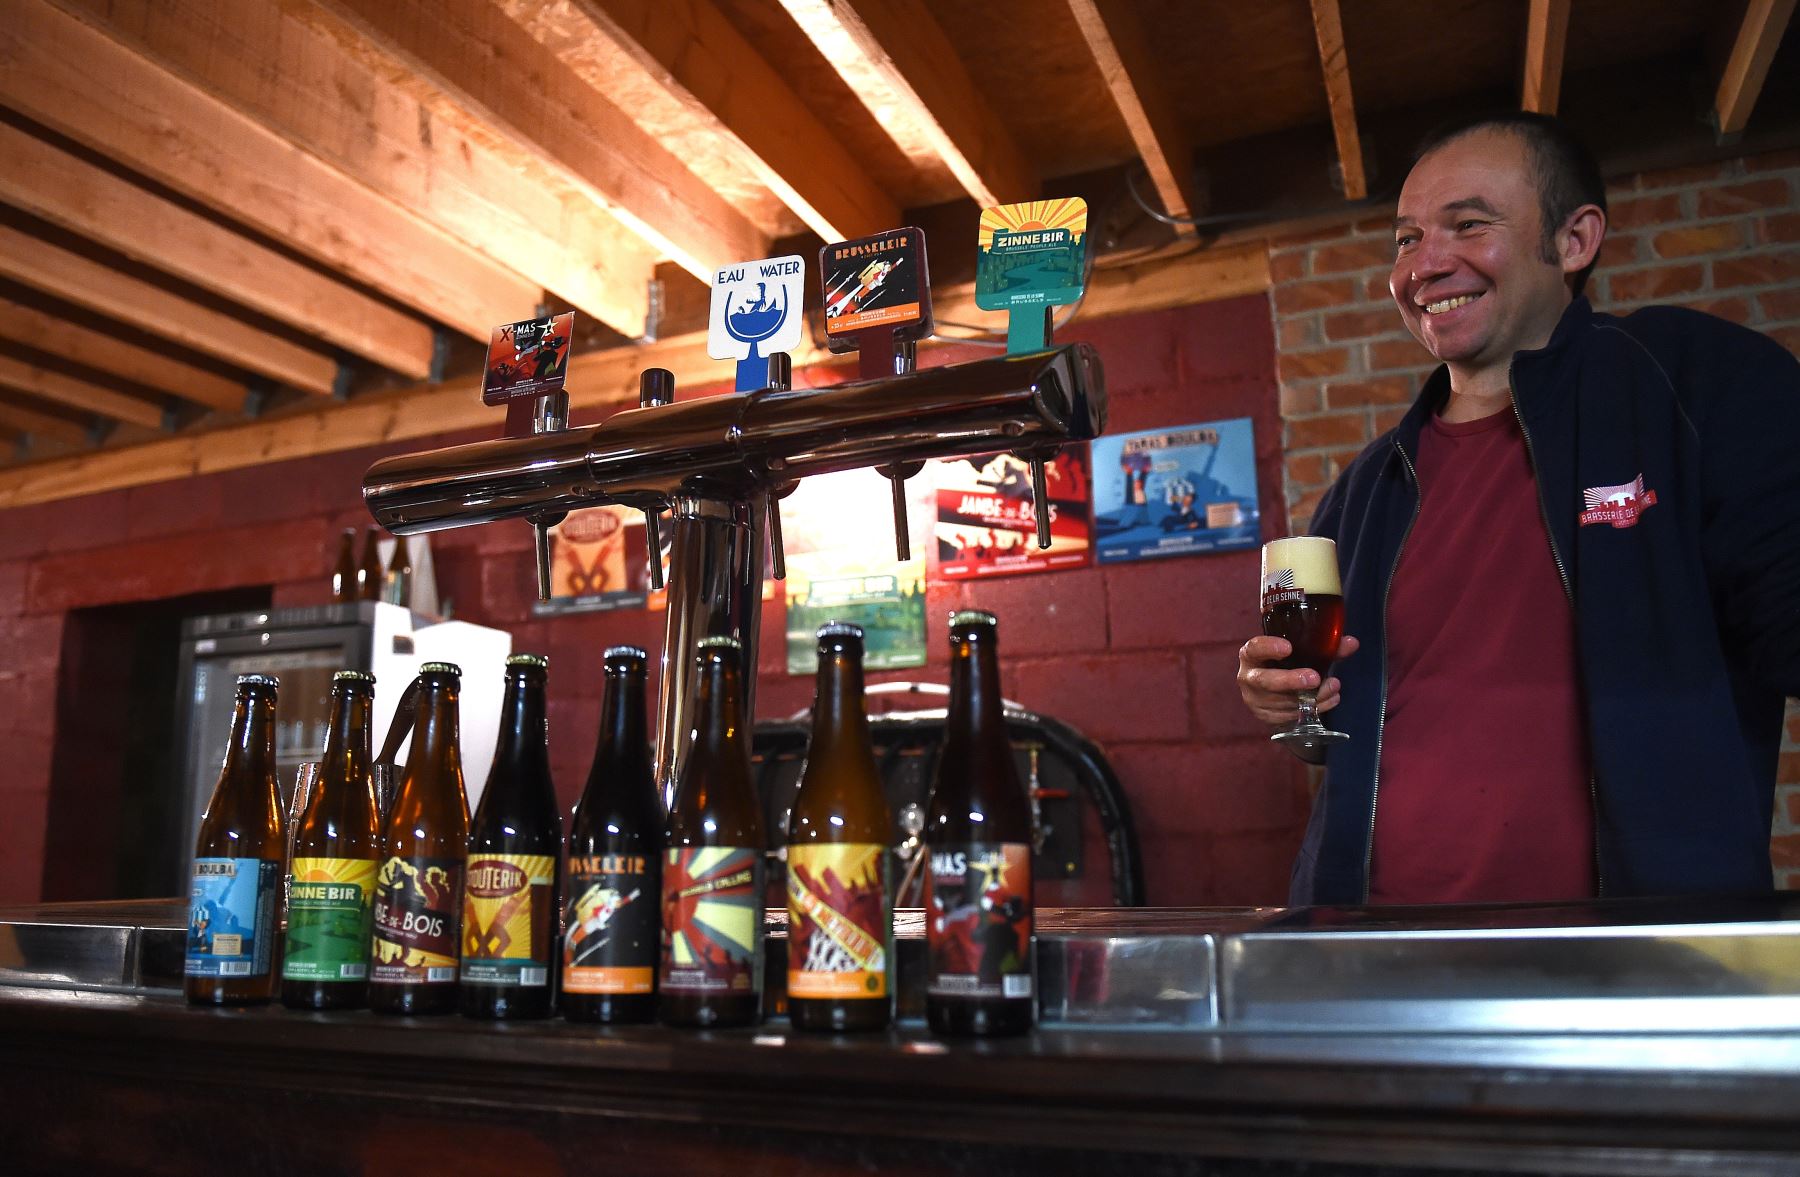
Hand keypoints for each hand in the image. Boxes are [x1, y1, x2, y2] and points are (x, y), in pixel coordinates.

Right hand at [1237, 634, 1359, 728]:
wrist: (1274, 690)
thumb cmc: (1287, 664)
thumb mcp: (1300, 652)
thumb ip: (1325, 647)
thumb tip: (1352, 642)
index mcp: (1252, 655)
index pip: (1254, 649)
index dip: (1269, 648)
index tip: (1288, 648)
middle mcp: (1249, 678)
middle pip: (1265, 681)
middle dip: (1290, 680)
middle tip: (1314, 678)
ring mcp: (1256, 700)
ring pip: (1282, 702)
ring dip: (1311, 697)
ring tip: (1333, 688)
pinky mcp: (1267, 717)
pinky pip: (1290, 716)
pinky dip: (1313, 709)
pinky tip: (1329, 700)